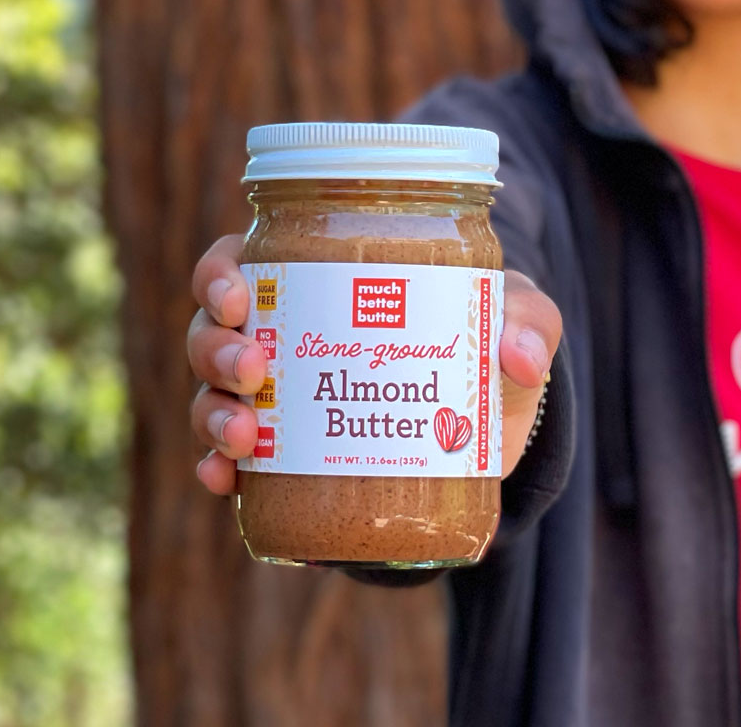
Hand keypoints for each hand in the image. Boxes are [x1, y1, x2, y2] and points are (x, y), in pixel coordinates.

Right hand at [188, 239, 561, 492]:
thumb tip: (519, 357)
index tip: (239, 293)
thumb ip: (528, 321)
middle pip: (213, 329)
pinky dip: (218, 470)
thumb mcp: (516, 313)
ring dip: (212, 413)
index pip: (242, 259)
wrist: (495, 415)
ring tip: (243, 435)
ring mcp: (282, 398)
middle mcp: (287, 334)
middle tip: (253, 367)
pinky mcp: (291, 457)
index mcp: (322, 277)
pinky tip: (224, 481)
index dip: (220, 272)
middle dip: (216, 348)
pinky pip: (233, 462)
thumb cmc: (490, 335)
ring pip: (213, 394)